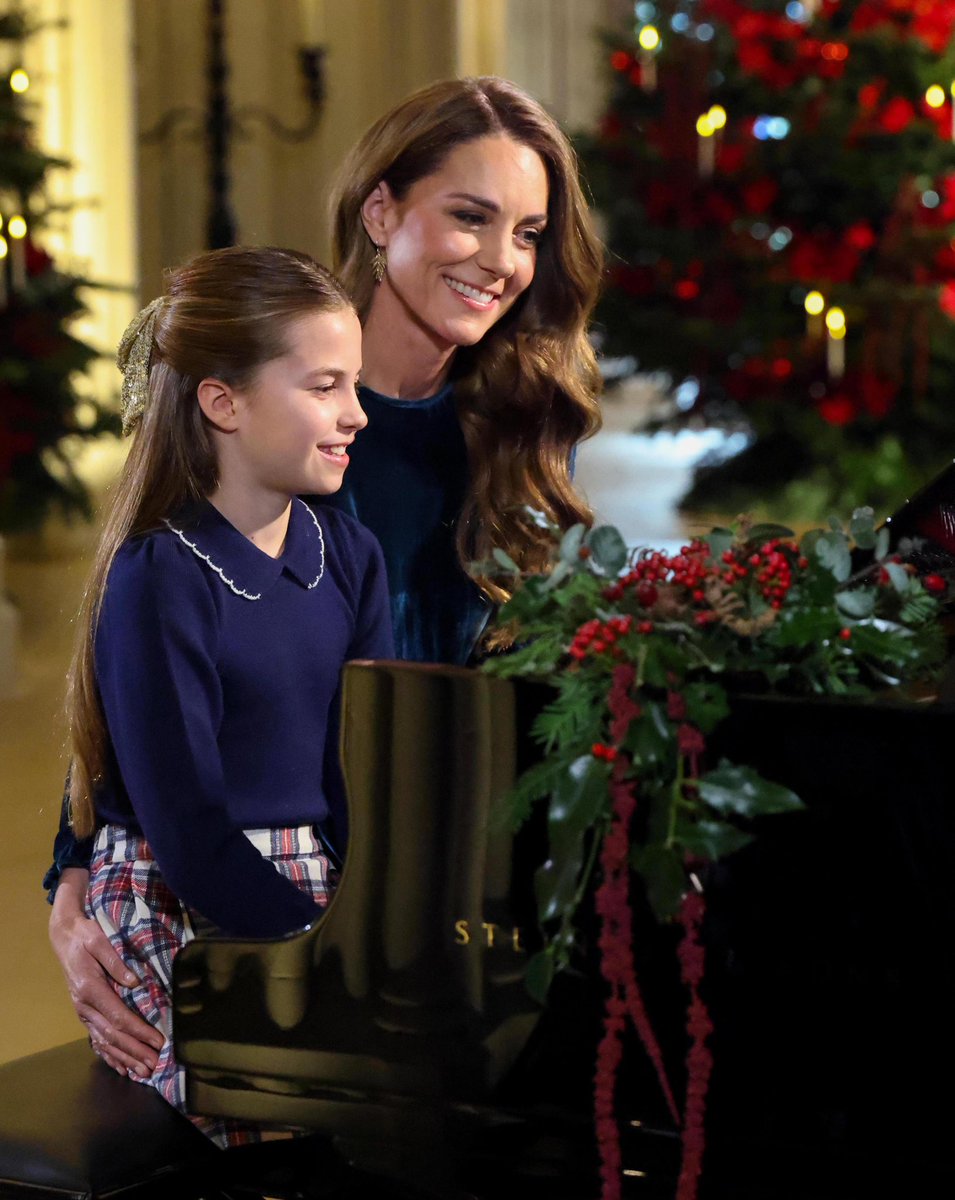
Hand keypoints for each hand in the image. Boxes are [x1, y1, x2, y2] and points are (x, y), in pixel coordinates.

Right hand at [49, 868, 164, 1076]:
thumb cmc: (85, 936)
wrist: (64, 937)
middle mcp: (85, 1006)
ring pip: (104, 1042)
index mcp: (90, 989)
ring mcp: (83, 1012)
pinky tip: (121, 1068)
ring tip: (143, 1072)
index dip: (139, 1031)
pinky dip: (110, 1056)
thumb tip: (135, 982)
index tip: (158, 1041)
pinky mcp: (84, 1013)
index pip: (119, 1017)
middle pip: (113, 1035)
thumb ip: (116, 962)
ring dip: (125, 1058)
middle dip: (135, 1051)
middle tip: (155, 1065)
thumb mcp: (99, 941)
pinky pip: (96, 1039)